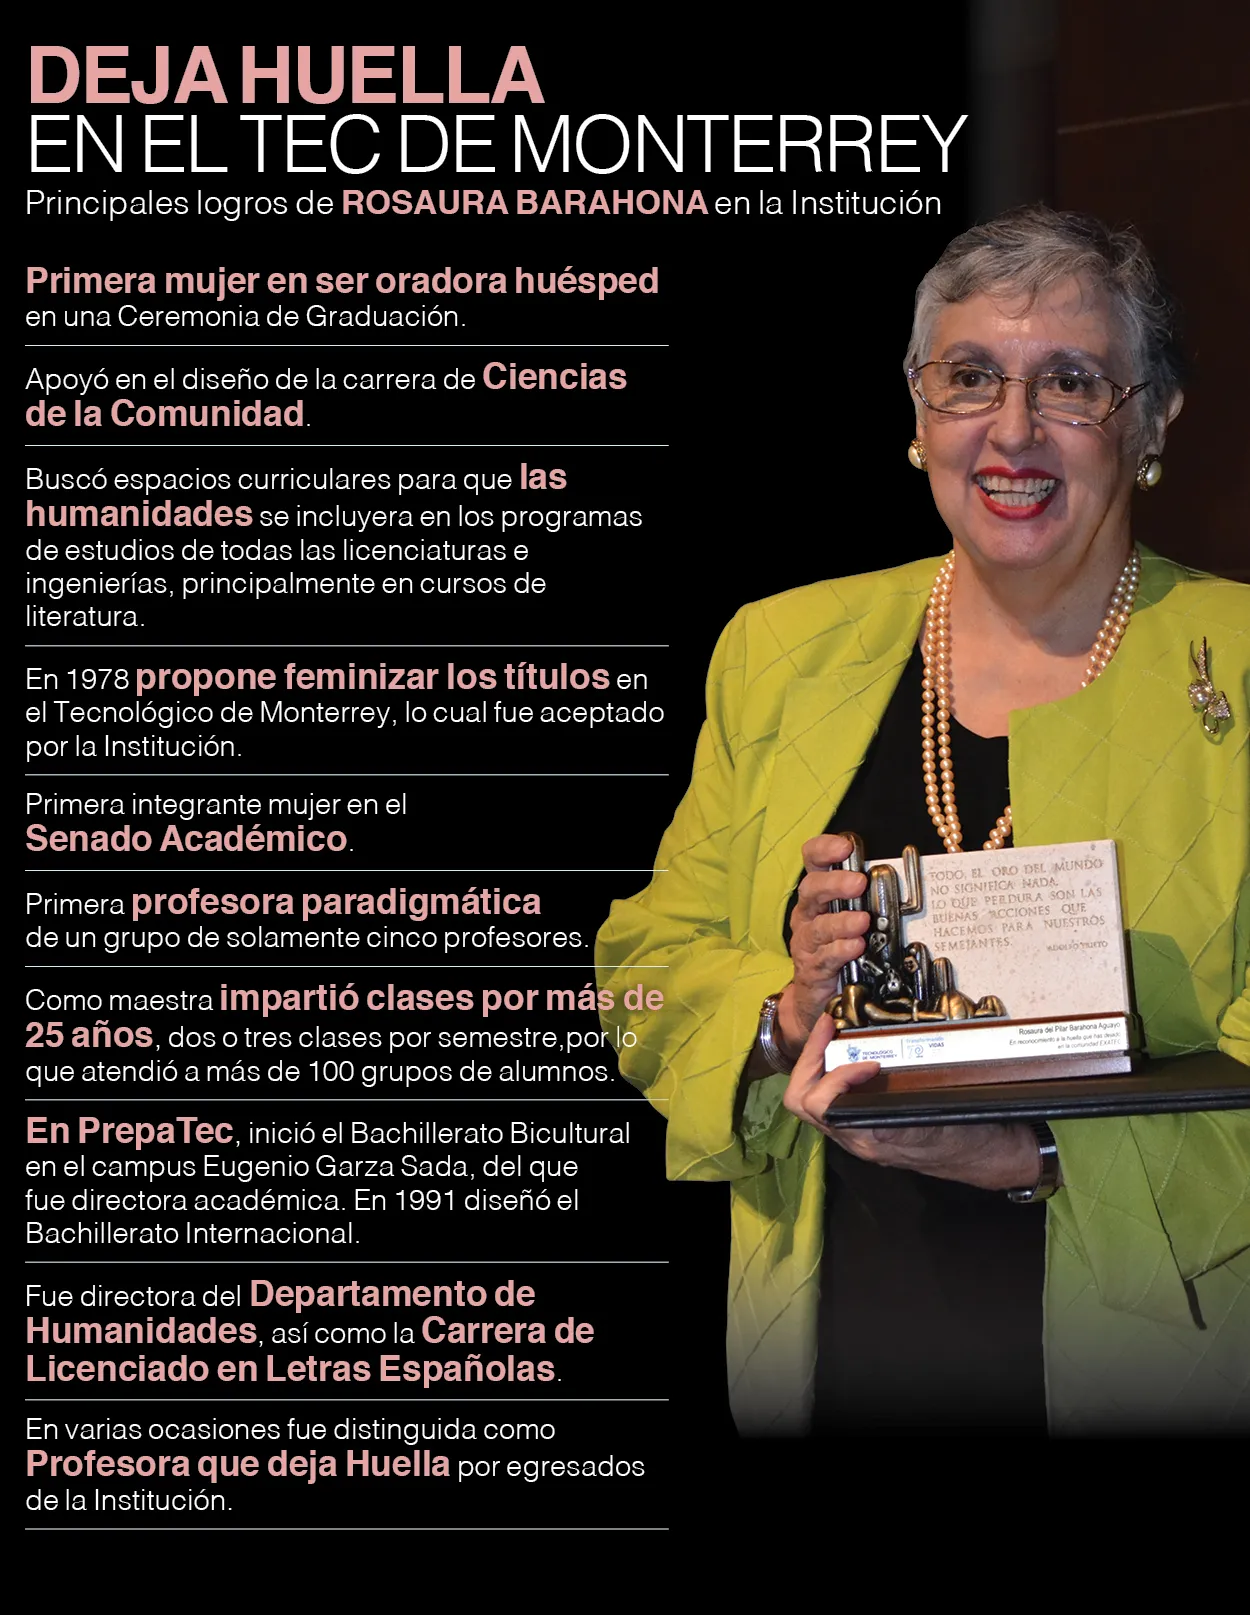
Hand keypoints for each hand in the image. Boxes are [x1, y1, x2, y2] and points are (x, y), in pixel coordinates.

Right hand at [777, 832, 871, 1058]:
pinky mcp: (812, 969)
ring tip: (862, 922)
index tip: (844, 847)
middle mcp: (807, 915)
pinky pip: (825, 957)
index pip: (812, 862)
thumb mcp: (854, 918)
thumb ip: (869, 899)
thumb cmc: (841, 950)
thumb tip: (904, 878)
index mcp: (818, 896)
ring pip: (818, 927)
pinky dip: (840, 951)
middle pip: (811, 890)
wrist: (818, 999)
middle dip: (834, 884)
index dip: (824, 850)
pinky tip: (855, 948)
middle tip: (858, 884)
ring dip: (841, 922)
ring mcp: (807, 942)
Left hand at [783, 1014, 1042, 1191]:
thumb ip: (905, 1108)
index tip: (868, 1061)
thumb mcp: (942, 1118)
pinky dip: (832, 1071)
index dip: (836, 1076)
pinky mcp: (864, 1126)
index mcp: (869, 1139)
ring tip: (832, 1034)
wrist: (984, 1157)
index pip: (821, 1107)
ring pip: (811, 1100)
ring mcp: (857, 1134)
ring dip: (816, 1063)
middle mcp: (855, 1139)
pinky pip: (831, 1099)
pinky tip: (851, 1052)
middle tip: (828, 1029)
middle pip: (802, 1102)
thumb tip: (875, 1080)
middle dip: (808, 1061)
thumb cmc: (968, 1138)